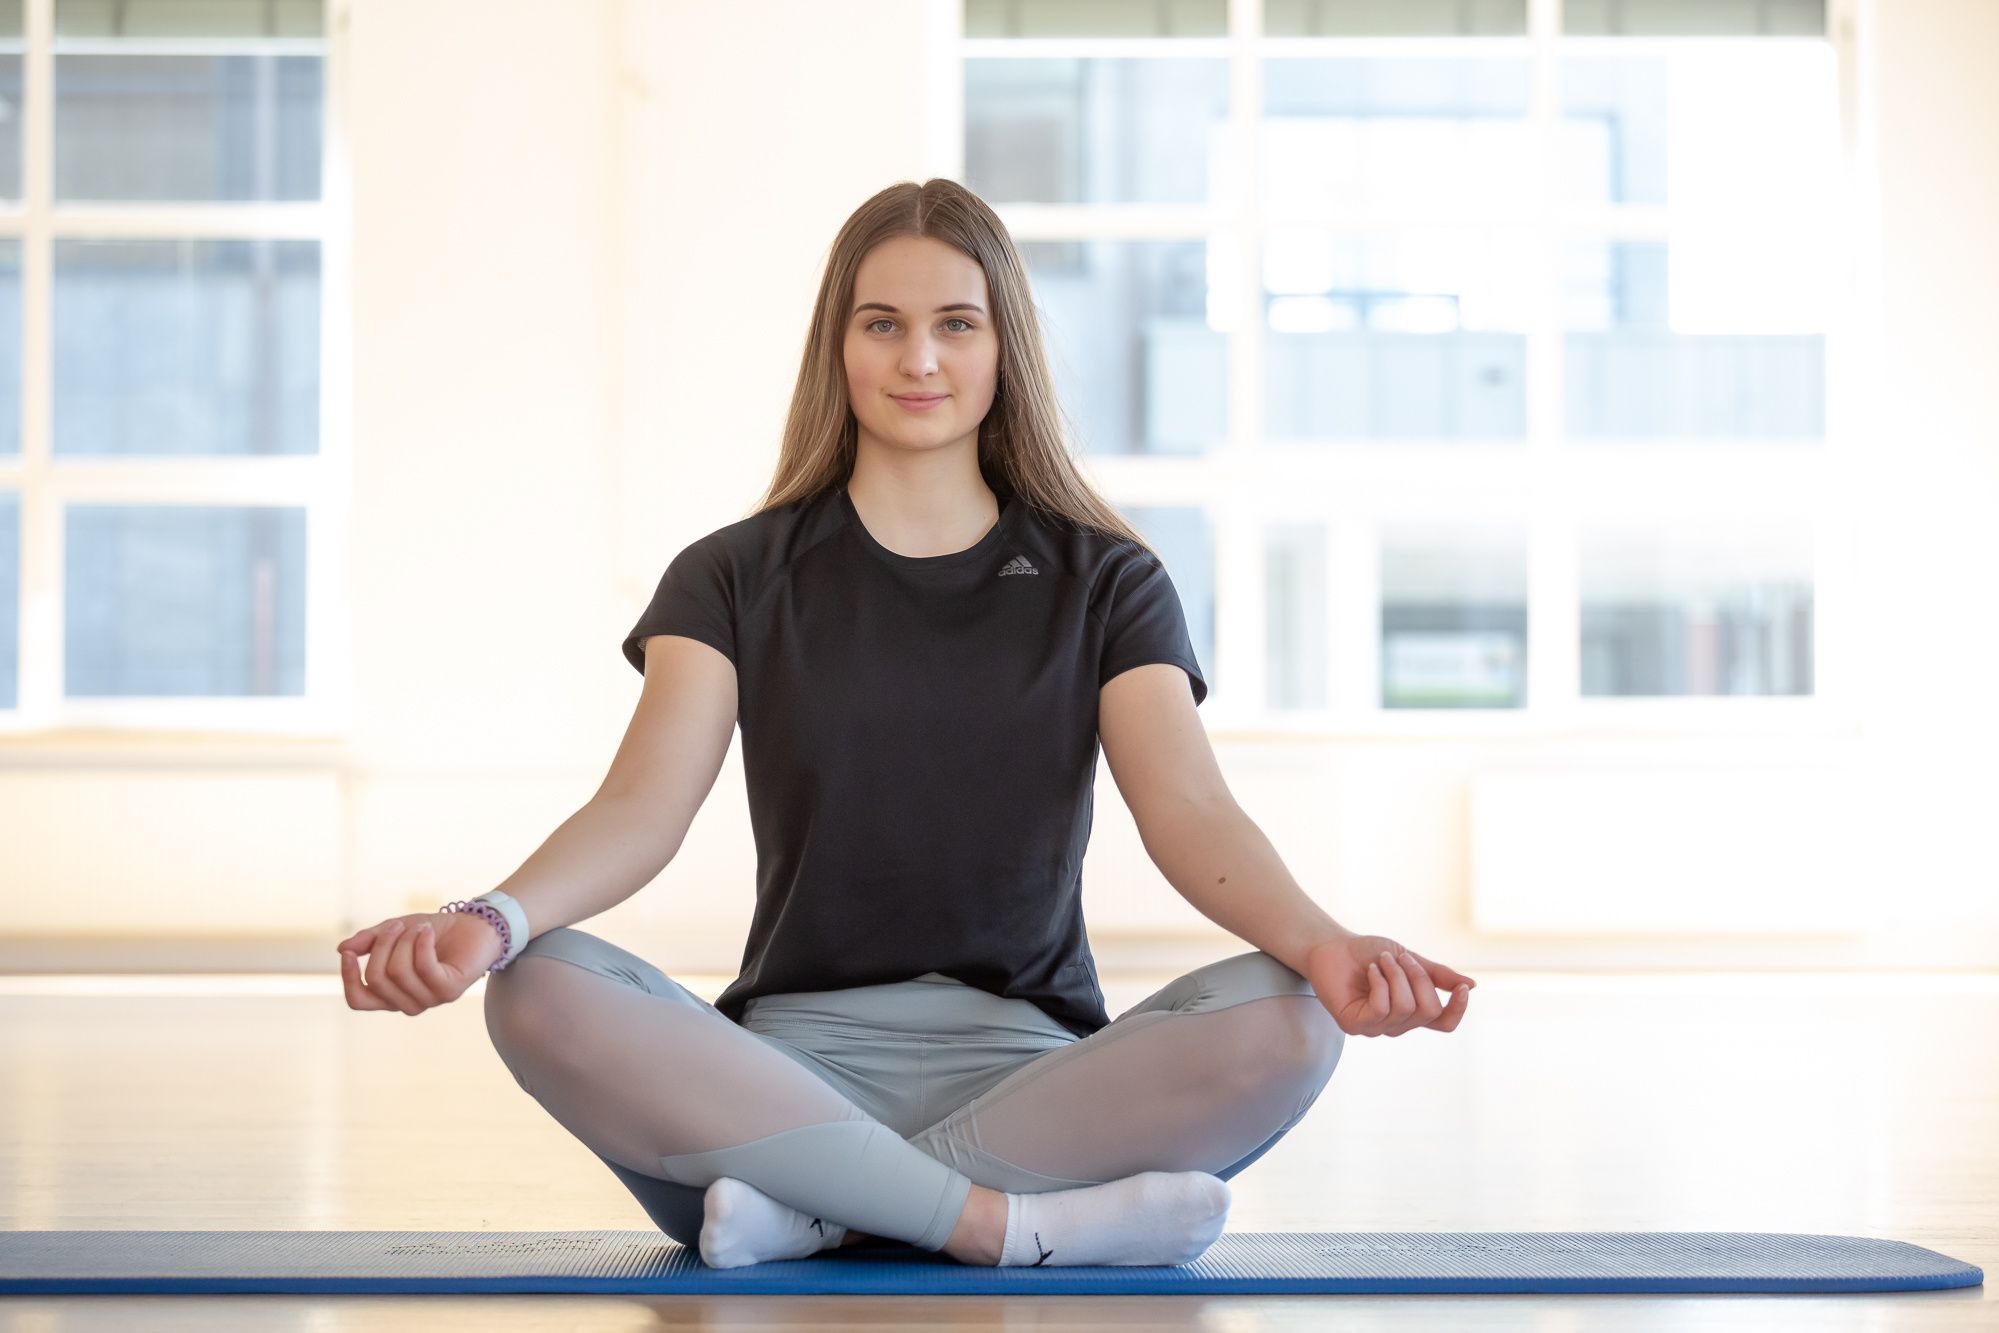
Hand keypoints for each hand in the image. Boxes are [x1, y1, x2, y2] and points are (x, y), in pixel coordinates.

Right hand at [336, 911, 501, 1014]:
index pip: (358, 1000)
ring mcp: (430, 1000)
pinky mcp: (450, 990)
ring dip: (405, 940)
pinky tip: (428, 931)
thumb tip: (342, 949)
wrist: (474, 925)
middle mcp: (409, 1003)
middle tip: (398, 926)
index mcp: (392, 995)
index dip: (349, 978)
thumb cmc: (433, 932)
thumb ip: (369, 941)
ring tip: (420, 927)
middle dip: (383, 945)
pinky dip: (421, 942)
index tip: (349, 953)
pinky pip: (423, 966)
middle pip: (377, 979)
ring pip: (398, 971)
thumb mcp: (394, 931)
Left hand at [1303, 932, 1476, 1036]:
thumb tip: (1472, 986)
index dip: (1457, 1010)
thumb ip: (1436, 975)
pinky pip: (1381, 1008)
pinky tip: (1370, 971)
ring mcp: (1375, 1028)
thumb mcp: (1409, 959)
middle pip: (1428, 1010)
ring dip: (1396, 976)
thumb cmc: (1369, 953)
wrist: (1333, 945)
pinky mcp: (1353, 1025)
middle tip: (1400, 957)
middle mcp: (1396, 1024)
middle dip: (1418, 978)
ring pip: (1405, 1008)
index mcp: (1412, 1011)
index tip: (1462, 989)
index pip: (1444, 1023)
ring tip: (1382, 961)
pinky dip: (1379, 983)